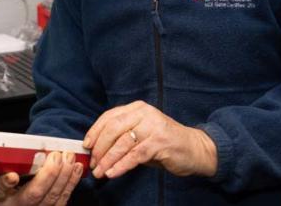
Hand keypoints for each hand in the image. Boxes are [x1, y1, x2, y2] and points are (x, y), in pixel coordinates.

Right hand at [0, 151, 82, 205]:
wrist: (15, 204)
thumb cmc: (6, 188)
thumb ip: (1, 168)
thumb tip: (10, 159)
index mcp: (1, 197)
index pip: (0, 190)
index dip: (6, 183)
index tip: (12, 176)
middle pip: (34, 194)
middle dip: (49, 173)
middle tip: (56, 155)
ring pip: (53, 197)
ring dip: (64, 175)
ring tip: (69, 157)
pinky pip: (63, 199)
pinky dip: (72, 182)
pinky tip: (76, 168)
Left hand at [83, 100, 217, 179]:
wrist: (194, 149)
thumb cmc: (163, 143)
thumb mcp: (140, 134)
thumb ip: (121, 137)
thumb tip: (96, 149)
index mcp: (137, 108)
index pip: (109, 117)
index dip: (95, 131)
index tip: (86, 146)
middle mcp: (144, 113)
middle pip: (113, 129)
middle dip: (99, 148)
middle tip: (93, 163)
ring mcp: (153, 126)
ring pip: (122, 143)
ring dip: (108, 160)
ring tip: (100, 172)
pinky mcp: (160, 142)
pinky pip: (135, 155)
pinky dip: (121, 165)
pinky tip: (113, 173)